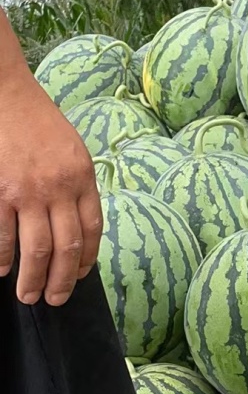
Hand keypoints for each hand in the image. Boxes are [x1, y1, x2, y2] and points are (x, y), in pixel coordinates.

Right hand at [0, 57, 102, 305]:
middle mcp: (60, 187)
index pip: (92, 229)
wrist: (4, 92)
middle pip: (66, 247)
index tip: (77, 276)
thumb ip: (76, 183)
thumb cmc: (37, 120)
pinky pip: (3, 235)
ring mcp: (28, 191)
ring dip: (32, 278)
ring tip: (27, 296)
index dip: (86, 260)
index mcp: (82, 177)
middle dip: (61, 281)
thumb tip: (74, 221)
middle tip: (54, 300)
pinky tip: (1, 269)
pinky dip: (3, 257)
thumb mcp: (71, 148)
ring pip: (36, 249)